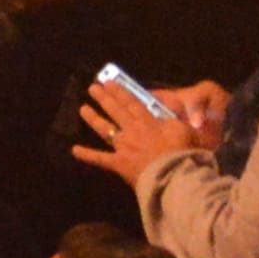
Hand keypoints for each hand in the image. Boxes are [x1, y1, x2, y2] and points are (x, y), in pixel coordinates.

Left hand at [78, 76, 224, 176]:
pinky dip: (87, 154)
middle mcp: (132, 130)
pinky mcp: (118, 164)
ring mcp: (123, 147)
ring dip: (93, 118)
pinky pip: (100, 159)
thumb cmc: (182, 152)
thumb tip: (170, 108)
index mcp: (147, 121)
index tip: (109, 82)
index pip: (132, 102)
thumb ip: (174, 117)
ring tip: (82, 108)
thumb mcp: (184, 128)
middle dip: (104, 98)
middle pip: (116, 111)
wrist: (173, 175)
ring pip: (105, 129)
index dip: (120, 91)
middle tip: (93, 88)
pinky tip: (74, 149)